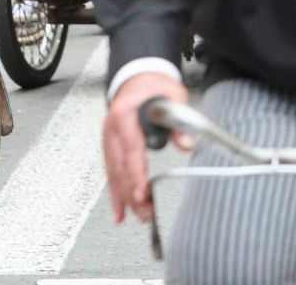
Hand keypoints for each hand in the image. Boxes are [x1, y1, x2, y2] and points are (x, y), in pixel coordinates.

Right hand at [103, 71, 190, 224]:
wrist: (139, 77)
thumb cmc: (154, 87)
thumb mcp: (174, 97)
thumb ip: (179, 120)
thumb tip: (186, 144)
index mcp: (123, 116)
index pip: (130, 150)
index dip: (135, 174)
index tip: (142, 194)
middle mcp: (111, 129)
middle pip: (119, 167)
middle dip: (131, 193)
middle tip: (145, 214)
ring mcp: (109, 138)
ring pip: (113, 173)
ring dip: (124, 197)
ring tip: (137, 217)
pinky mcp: (112, 146)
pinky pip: (112, 172)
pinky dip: (115, 192)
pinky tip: (119, 210)